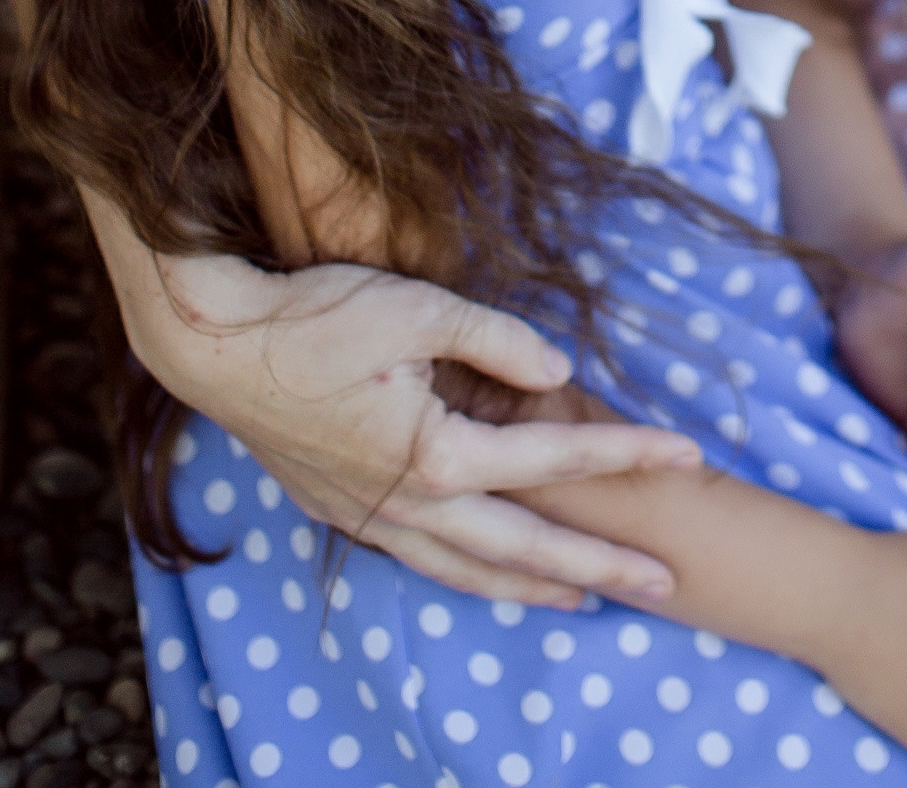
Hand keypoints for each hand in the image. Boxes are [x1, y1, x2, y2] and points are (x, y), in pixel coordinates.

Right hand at [127, 252, 699, 605]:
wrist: (218, 348)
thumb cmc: (317, 318)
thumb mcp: (420, 308)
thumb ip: (500, 343)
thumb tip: (561, 376)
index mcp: (438, 455)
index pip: (555, 459)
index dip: (627, 454)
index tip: (688, 455)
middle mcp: (411, 504)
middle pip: (525, 546)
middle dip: (601, 564)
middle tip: (665, 581)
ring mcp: (376, 518)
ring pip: (471, 570)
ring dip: (534, 585)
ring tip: (586, 597)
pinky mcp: (348, 513)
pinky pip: (426, 561)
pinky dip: (470, 575)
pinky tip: (488, 574)